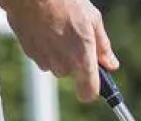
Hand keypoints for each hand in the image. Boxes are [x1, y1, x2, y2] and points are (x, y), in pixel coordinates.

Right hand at [1, 0, 117, 101]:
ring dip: (59, 52)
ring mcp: (45, 60)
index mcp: (82, 57)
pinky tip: (45, 27)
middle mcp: (63, 64)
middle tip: (74, 35)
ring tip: (59, 27)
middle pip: (72, 73)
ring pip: (56, 64)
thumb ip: (103, 47)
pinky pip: (42, 56)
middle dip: (74, 59)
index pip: (88, 92)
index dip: (92, 91)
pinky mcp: (30, 54)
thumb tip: (111, 65)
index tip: (95, 85)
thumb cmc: (64, 1)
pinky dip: (45, 46)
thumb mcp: (93, 20)